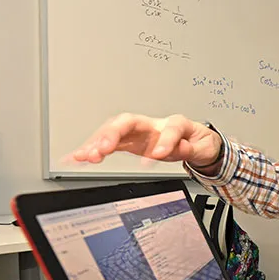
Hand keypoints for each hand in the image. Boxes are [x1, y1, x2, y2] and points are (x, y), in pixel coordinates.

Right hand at [69, 113, 222, 170]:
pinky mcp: (127, 142)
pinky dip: (91, 150)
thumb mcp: (203, 147)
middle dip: (113, 133)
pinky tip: (75, 157)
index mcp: (175, 123)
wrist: (195, 141)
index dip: (165, 140)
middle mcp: (152, 124)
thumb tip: (182, 149)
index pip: (169, 127)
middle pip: (129, 121)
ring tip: (84, 156)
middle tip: (103, 149)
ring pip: (113, 131)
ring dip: (97, 143)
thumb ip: (192, 148)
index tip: (159, 154)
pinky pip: (107, 144)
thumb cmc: (195, 141)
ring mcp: (137, 132)